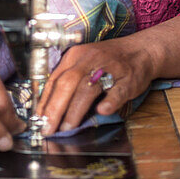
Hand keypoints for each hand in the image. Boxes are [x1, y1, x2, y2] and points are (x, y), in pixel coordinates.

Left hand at [36, 37, 156, 135]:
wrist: (140, 50)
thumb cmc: (107, 60)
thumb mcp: (83, 63)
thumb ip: (68, 81)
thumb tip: (49, 108)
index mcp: (75, 56)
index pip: (55, 79)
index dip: (45, 101)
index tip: (38, 120)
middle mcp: (89, 59)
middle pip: (67, 84)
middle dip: (55, 108)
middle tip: (48, 128)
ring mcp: (109, 69)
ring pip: (87, 89)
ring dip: (75, 111)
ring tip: (67, 128)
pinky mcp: (127, 79)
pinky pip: (116, 91)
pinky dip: (109, 102)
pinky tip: (102, 112)